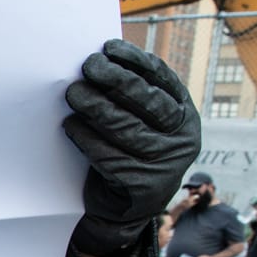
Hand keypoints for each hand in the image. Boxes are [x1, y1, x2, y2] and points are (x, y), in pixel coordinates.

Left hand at [63, 40, 200, 256]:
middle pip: (148, 101)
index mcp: (185, 115)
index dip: (135, 61)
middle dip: (115, 80)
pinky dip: (86, 138)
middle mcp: (183, 138)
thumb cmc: (127, 154)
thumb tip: (102, 60)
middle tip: (88, 66)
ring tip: (73, 93)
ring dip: (96, 107)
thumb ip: (131, 98)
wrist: (124, 209)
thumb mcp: (141, 123)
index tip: (108, 48)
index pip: (162, 80)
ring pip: (127, 128)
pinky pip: (109, 156)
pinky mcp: (144, 185)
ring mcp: (167, 163)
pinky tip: (71, 125)